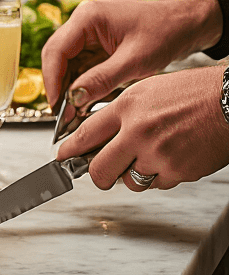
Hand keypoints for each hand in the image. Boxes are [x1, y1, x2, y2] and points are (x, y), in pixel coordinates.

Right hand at [41, 0, 221, 122]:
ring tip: (74, 112)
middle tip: (63, 113)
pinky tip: (85, 101)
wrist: (184, 24)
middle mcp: (84, 22)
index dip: (52, 81)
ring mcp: (89, 33)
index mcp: (88, 17)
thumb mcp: (134, 60)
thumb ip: (102, 79)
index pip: (56, 50)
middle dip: (59, 86)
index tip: (57, 105)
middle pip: (56, 57)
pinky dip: (82, 84)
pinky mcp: (96, 44)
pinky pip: (80, 66)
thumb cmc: (165, 31)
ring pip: (67, 64)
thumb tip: (75, 99)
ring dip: (70, 87)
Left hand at [57, 65, 228, 191]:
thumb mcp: (149, 90)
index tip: (62, 158)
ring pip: (130, 181)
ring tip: (151, 156)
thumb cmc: (194, 93)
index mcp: (128, 106)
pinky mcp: (177, 171)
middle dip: (97, 175)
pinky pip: (157, 184)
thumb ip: (122, 113)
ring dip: (135, 175)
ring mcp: (157, 153)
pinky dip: (161, 176)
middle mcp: (138, 131)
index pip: (86, 134)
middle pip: (100, 169)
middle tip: (100, 174)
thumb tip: (100, 137)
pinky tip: (172, 157)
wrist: (228, 102)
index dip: (70, 150)